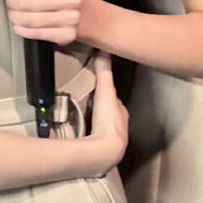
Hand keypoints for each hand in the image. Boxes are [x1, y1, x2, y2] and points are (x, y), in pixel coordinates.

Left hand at [0, 0, 82, 45]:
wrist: (84, 14)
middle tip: (11, 4)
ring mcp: (71, 18)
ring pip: (29, 19)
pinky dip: (22, 30)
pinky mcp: (67, 35)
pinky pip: (36, 33)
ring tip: (14, 14)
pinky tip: (20, 26)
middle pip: (26, 3)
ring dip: (15, 18)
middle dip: (12, 4)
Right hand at [86, 53, 128, 173]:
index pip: (115, 101)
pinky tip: (82, 137)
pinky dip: (89, 137)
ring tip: (83, 120)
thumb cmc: (108, 119)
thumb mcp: (105, 90)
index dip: (108, 95)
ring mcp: (111, 142)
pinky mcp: (100, 152)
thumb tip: (104, 50)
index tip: (100, 90)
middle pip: (110, 115)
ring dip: (96, 125)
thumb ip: (104, 71)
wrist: (105, 150)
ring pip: (103, 129)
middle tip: (89, 105)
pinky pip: (94, 141)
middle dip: (102, 111)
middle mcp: (119, 128)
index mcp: (121, 113)